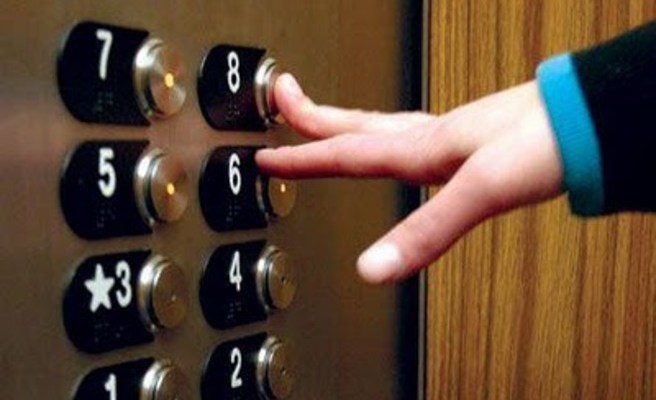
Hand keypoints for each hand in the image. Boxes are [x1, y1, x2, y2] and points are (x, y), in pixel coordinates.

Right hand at [256, 74, 563, 283]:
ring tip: (326, 121)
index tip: (265, 155)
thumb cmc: (545, 142)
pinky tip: (402, 151)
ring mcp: (450, 137)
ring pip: (382, 127)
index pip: (346, 152)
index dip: (302, 157)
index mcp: (422, 146)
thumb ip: (424, 232)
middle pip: (357, 124)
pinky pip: (412, 137)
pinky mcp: (471, 144)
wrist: (590, 121)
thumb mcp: (479, 191)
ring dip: (347, 123)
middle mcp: (430, 136)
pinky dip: (389, 139)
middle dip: (313, 116)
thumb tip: (371, 269)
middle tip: (281, 97)